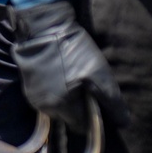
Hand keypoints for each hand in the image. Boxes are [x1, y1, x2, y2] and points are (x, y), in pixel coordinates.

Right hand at [13, 0, 127, 131]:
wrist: (43, 26)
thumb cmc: (73, 50)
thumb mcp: (99, 74)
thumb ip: (112, 102)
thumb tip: (124, 123)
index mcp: (60, 107)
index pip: (81, 126)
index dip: (91, 115)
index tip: (96, 99)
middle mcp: (43, 107)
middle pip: (67, 117)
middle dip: (77, 106)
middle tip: (84, 85)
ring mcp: (32, 95)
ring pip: (55, 106)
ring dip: (65, 98)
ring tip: (71, 77)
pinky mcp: (27, 83)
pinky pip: (45, 95)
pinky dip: (54, 89)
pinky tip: (59, 73)